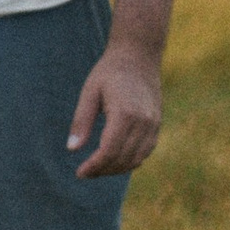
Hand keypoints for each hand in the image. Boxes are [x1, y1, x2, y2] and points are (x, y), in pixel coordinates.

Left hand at [66, 38, 163, 180]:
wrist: (139, 56)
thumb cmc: (110, 72)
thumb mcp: (89, 92)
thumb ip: (81, 121)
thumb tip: (72, 149)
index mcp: (124, 113)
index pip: (109, 151)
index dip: (94, 166)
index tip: (80, 173)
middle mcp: (143, 122)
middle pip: (122, 159)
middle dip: (103, 170)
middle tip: (86, 172)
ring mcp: (153, 124)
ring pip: (136, 159)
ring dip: (117, 169)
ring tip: (98, 168)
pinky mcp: (157, 124)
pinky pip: (145, 152)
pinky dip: (130, 161)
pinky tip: (115, 159)